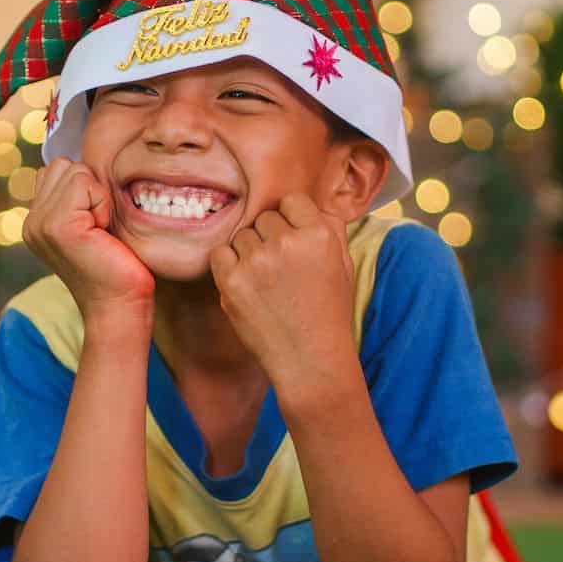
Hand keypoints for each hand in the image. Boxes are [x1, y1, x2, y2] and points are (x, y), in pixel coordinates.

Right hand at [23, 157, 154, 326]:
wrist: (119, 308)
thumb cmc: (117, 269)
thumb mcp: (91, 227)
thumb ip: (77, 199)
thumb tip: (85, 168)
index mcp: (36, 222)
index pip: (56, 171)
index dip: (85, 189)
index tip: (94, 227)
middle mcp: (31, 222)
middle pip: (63, 165)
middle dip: (90, 188)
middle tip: (98, 228)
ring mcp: (39, 223)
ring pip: (74, 170)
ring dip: (96, 195)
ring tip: (100, 230)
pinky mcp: (57, 225)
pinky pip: (84, 183)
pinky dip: (101, 203)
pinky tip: (101, 233)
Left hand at [208, 193, 356, 398]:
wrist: (310, 360)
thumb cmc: (329, 313)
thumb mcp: (343, 265)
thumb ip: (329, 229)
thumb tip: (311, 204)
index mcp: (319, 235)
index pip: (291, 201)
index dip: (290, 219)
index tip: (292, 240)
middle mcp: (287, 244)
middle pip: (264, 218)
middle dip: (269, 237)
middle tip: (279, 267)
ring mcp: (257, 262)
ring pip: (241, 236)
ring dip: (248, 252)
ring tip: (265, 280)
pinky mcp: (232, 282)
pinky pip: (219, 253)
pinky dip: (227, 265)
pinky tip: (245, 283)